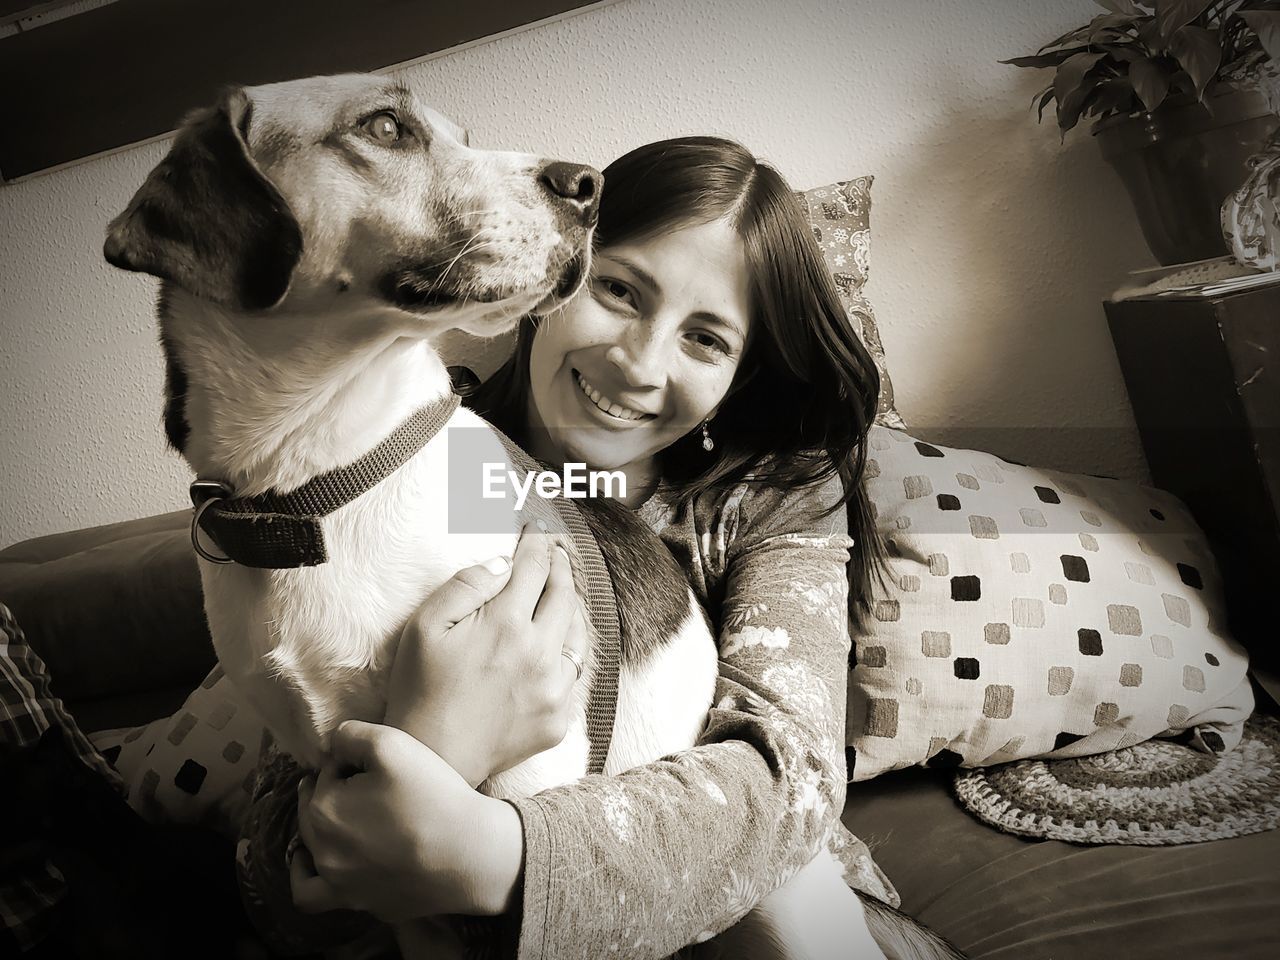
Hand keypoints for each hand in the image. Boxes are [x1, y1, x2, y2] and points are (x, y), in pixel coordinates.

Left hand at [290, 720, 523, 920]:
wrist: (472, 855)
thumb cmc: (432, 797)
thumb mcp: (392, 744)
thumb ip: (352, 735)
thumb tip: (334, 741)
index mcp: (323, 812)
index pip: (324, 776)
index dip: (345, 763)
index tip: (371, 761)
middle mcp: (324, 854)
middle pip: (314, 814)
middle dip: (329, 794)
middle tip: (359, 783)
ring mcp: (344, 887)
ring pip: (307, 863)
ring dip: (310, 839)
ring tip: (327, 825)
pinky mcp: (370, 906)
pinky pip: (327, 898)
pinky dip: (317, 883)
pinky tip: (329, 870)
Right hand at [385, 522, 589, 787]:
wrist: (432, 759)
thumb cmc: (420, 687)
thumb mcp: (425, 626)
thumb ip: (466, 585)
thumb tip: (502, 563)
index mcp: (507, 624)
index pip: (534, 568)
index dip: (536, 544)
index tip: (536, 530)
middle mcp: (540, 653)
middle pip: (564, 595)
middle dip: (560, 567)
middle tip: (556, 553)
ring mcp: (555, 689)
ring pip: (577, 634)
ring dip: (570, 608)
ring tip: (560, 595)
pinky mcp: (559, 718)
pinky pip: (575, 674)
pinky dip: (569, 653)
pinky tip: (557, 645)